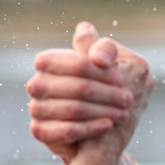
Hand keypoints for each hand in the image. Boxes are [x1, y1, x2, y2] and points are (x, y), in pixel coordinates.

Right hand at [27, 22, 152, 160]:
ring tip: (123, 114)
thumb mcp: (110, 68)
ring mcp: (37, 108)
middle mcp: (37, 83)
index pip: (78, 63)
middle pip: (78, 87)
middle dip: (108, 94)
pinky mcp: (41, 131)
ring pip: (74, 109)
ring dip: (104, 111)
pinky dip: (91, 127)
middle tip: (128, 99)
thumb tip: (86, 30)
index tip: (122, 79)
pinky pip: (66, 130)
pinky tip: (108, 125)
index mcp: (48, 61)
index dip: (102, 72)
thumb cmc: (103, 92)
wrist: (93, 133)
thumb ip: (102, 48)